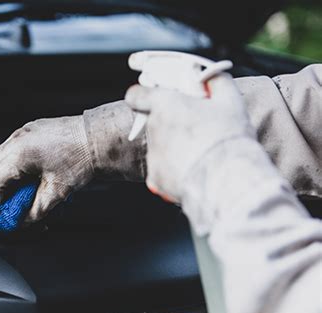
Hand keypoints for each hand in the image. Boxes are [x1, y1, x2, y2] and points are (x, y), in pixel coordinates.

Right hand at [0, 102, 145, 222]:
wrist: (98, 139)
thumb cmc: (81, 161)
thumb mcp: (56, 193)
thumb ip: (34, 210)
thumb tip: (21, 219)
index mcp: (19, 155)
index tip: (3, 208)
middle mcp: (17, 139)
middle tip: (11, 198)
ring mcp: (23, 131)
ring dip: (4, 172)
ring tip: (23, 185)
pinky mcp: (31, 128)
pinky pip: (12, 146)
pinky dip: (13, 160)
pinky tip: (30, 170)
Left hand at [125, 73, 255, 202]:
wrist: (227, 180)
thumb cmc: (228, 139)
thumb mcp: (230, 100)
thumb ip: (216, 81)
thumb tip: (209, 76)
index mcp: (165, 106)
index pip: (137, 95)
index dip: (144, 96)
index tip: (155, 99)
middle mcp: (153, 129)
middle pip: (154, 123)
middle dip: (170, 124)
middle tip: (194, 129)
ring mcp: (153, 156)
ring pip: (160, 148)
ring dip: (174, 148)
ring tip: (199, 154)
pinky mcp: (155, 179)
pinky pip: (162, 171)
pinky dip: (173, 171)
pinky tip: (193, 171)